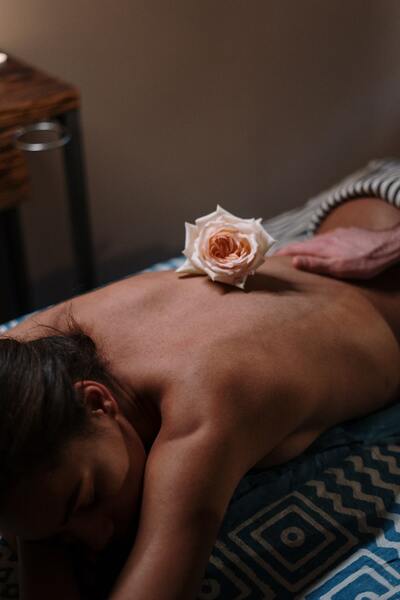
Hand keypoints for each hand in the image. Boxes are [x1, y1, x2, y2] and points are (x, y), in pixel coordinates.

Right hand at [275, 225, 399, 278]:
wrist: (391, 245)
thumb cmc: (367, 261)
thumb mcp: (340, 268)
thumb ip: (316, 264)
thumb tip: (293, 261)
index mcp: (322, 246)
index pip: (294, 248)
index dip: (280, 254)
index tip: (269, 259)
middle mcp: (327, 238)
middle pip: (302, 244)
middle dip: (289, 252)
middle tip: (278, 260)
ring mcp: (337, 235)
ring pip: (315, 242)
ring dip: (304, 249)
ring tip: (297, 258)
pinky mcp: (346, 235)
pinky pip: (326, 241)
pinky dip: (318, 248)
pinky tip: (322, 253)